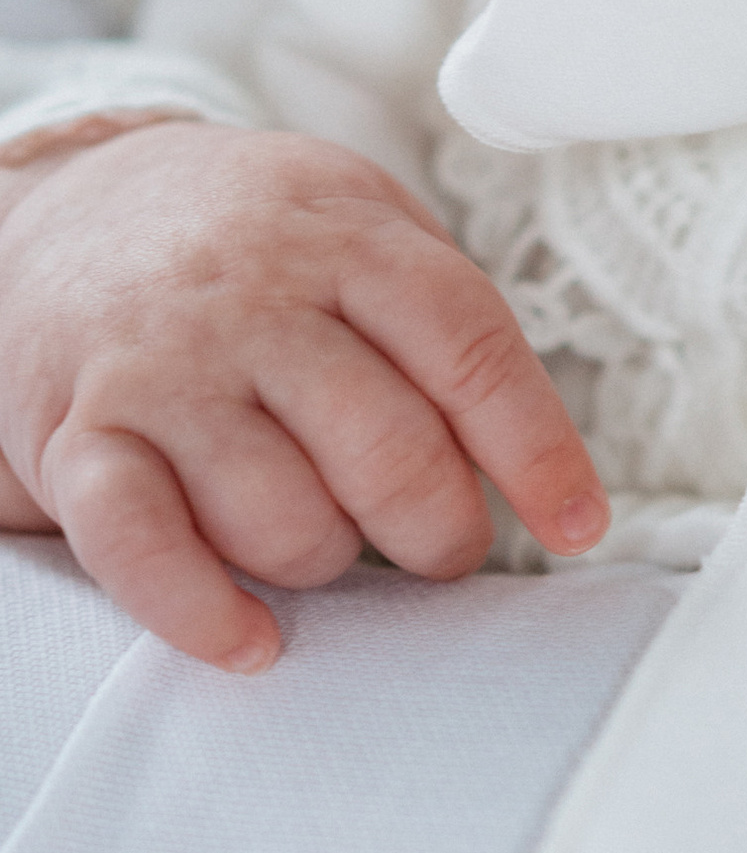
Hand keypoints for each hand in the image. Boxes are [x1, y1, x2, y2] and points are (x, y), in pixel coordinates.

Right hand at [0, 121, 606, 670]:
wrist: (63, 210)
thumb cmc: (245, 240)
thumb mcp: (357, 218)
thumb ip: (443, 316)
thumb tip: (537, 453)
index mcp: (347, 241)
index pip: (468, 349)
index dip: (537, 451)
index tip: (576, 524)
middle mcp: (254, 301)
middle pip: (388, 451)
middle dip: (438, 530)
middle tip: (442, 545)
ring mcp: (163, 371)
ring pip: (280, 517)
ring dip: (324, 562)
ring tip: (323, 537)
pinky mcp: (80, 438)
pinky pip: (145, 550)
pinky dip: (204, 615)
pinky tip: (252, 642)